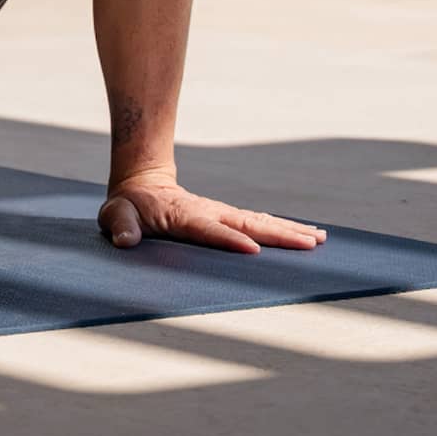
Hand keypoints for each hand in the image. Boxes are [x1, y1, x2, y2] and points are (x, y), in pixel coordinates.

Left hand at [98, 168, 327, 253]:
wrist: (142, 184)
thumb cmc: (127, 206)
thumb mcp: (116, 215)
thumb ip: (120, 226)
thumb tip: (125, 241)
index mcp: (184, 216)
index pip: (209, 230)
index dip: (229, 240)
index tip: (254, 251)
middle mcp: (209, 212)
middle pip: (247, 225)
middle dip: (278, 235)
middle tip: (310, 244)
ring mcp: (221, 214)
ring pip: (259, 223)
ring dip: (289, 231)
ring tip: (320, 240)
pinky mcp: (228, 218)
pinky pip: (259, 224)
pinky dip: (283, 229)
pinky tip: (308, 236)